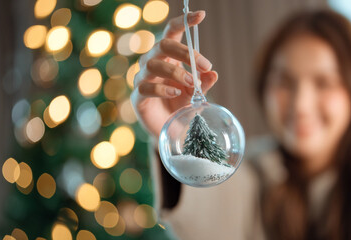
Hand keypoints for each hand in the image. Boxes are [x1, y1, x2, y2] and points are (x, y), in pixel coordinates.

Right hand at [130, 11, 217, 138]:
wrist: (169, 129)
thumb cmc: (180, 105)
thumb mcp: (196, 93)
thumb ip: (203, 83)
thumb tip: (213, 73)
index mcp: (167, 56)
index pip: (172, 32)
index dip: (184, 21)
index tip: (201, 15)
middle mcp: (152, 62)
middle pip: (163, 44)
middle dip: (185, 52)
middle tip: (204, 66)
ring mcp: (142, 78)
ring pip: (154, 64)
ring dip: (177, 72)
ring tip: (192, 84)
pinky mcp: (138, 96)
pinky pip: (146, 87)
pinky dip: (163, 89)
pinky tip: (176, 93)